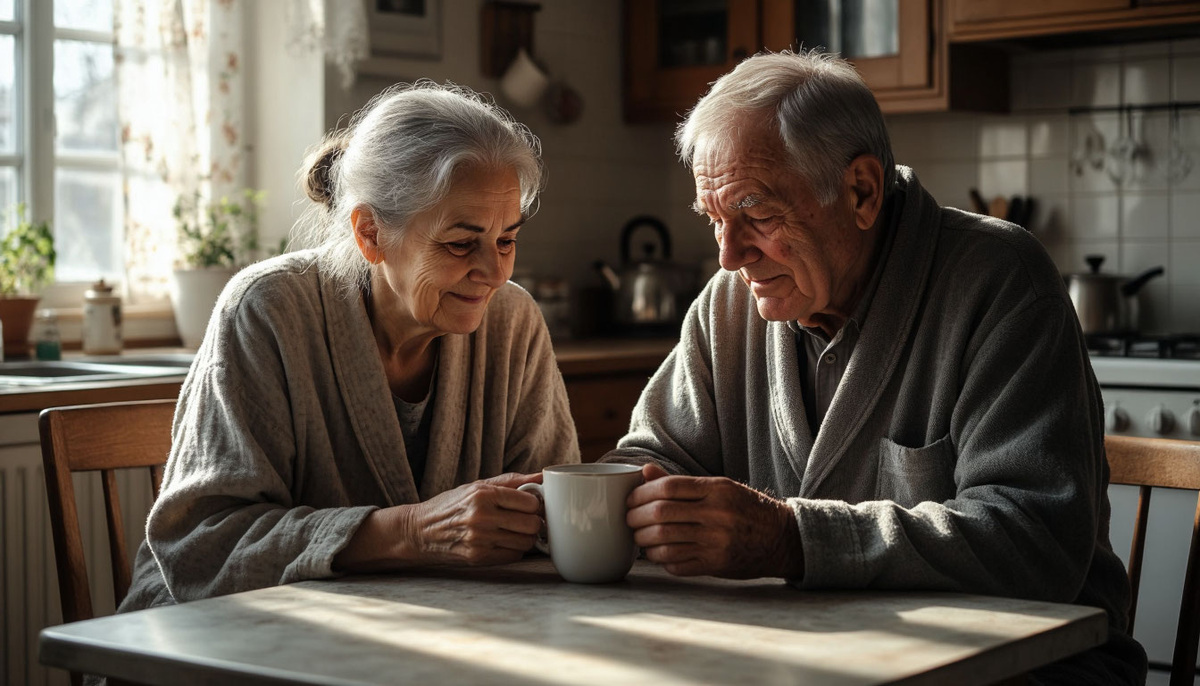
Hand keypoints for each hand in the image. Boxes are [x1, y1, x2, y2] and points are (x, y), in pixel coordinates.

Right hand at [335, 472, 543, 570]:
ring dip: (526, 537)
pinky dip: (514, 549)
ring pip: (526, 542)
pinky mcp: (478, 558)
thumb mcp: (477, 486)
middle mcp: (481, 517)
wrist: (419, 531)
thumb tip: (543, 476)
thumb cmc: (451, 505)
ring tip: (515, 531)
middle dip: (534, 522)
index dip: (535, 504)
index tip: (530, 504)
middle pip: (532, 524)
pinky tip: (504, 542)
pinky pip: (514, 555)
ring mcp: (480, 540)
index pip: (530, 502)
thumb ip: (512, 481)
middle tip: (526, 519)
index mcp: (483, 494)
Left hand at [626, 464, 802, 578]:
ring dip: (644, 541)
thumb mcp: (720, 488)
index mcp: (717, 490)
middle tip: (629, 520)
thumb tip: (646, 472)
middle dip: (636, 518)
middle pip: (661, 514)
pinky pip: (677, 564)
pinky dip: (660, 560)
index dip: (641, 494)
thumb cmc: (746, 509)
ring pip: (664, 542)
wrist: (781, 538)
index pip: (667, 487)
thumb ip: (681, 483)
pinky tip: (658, 555)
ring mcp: (717, 542)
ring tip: (639, 538)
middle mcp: (717, 514)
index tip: (631, 500)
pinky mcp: (716, 565)